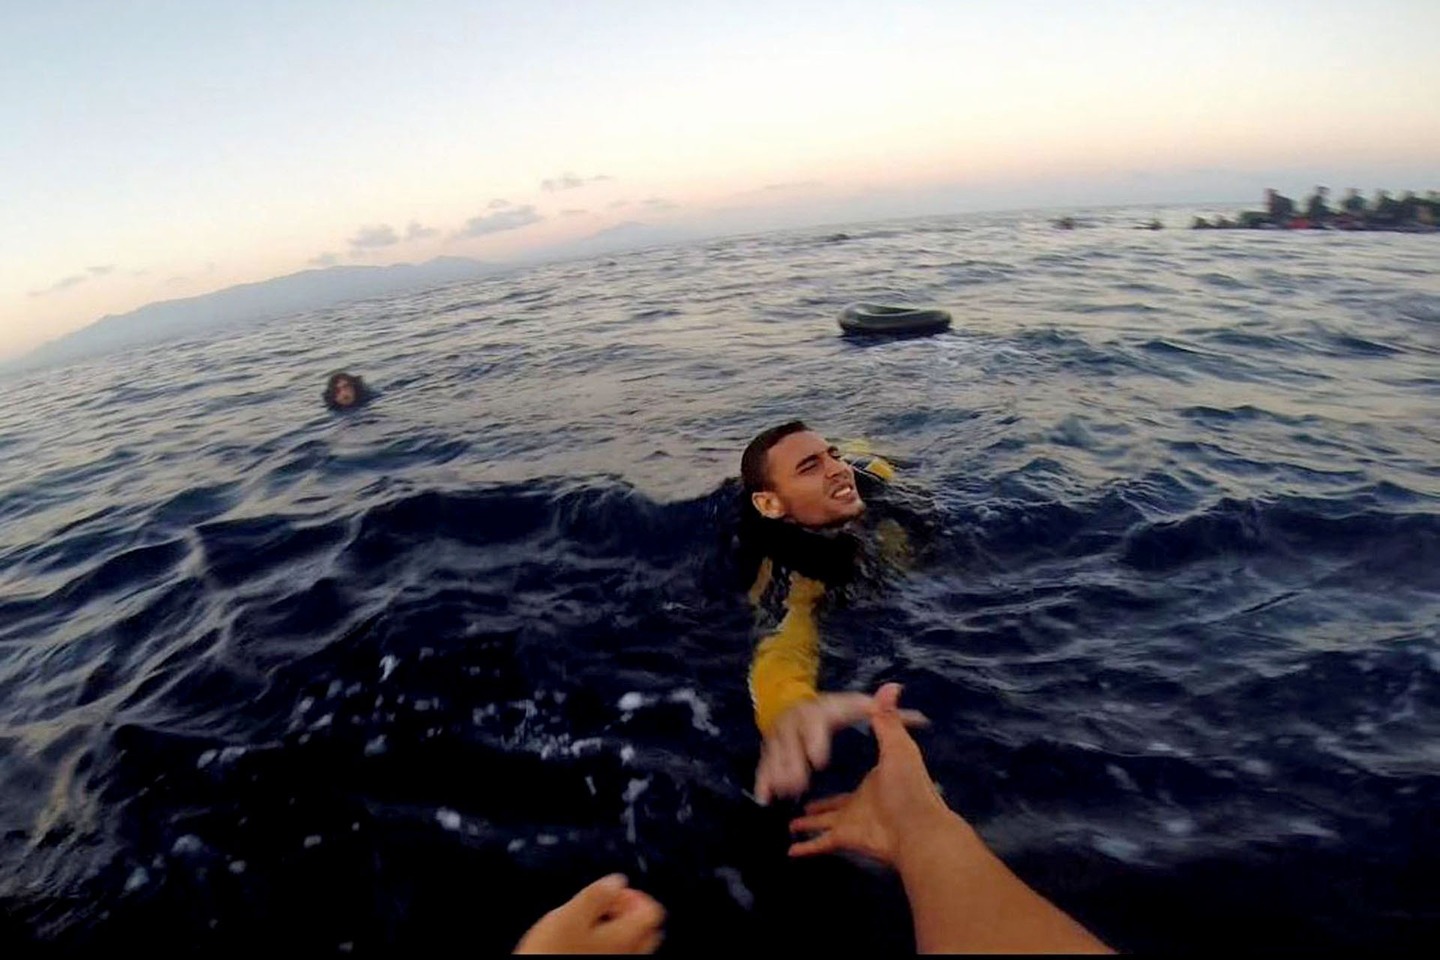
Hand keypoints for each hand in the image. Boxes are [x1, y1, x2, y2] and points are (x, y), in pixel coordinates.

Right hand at [514, 874, 664, 954]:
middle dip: (632, 912)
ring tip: (595, 924)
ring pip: (634, 944)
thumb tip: (617, 881)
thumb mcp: (569, 915)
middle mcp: (628, 955)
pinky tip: (588, 943)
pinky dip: (612, 944)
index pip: (653, 911)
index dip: (635, 895)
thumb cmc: (550, 953)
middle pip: (648, 930)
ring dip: (622, 928)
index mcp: (624, 937)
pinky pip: (619, 955)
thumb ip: (596, 895)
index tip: (613, 893)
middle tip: (607, 907)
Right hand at [754, 687, 927, 804]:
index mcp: (819, 713)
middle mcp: (795, 724)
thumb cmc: (835, 711)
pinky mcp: (771, 752)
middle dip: (792, 762)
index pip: (815, 724)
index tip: (819, 761)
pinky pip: (765, 767)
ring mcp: (780, 738)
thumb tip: (905, 698)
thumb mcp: (859, 707)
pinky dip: (763, 782)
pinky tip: (764, 798)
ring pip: (775, 755)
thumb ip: (884, 714)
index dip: (815, 742)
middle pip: (790, 742)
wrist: (798, 708)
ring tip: (784, 791)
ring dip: (777, 773)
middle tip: (798, 784)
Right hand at [787, 683, 955, 867]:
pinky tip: (789, 851)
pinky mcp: (844, 838)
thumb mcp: (897, 748)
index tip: (820, 764)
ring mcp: (850, 823)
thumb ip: (888, 722)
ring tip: (789, 824)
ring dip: (807, 825)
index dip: (842, 774)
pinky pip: (819, 843)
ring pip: (822, 824)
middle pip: (833, 805)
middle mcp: (859, 804)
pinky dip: (805, 847)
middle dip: (817, 806)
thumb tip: (893, 687)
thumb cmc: (907, 786)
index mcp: (872, 782)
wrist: (916, 827)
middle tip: (798, 799)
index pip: (850, 777)